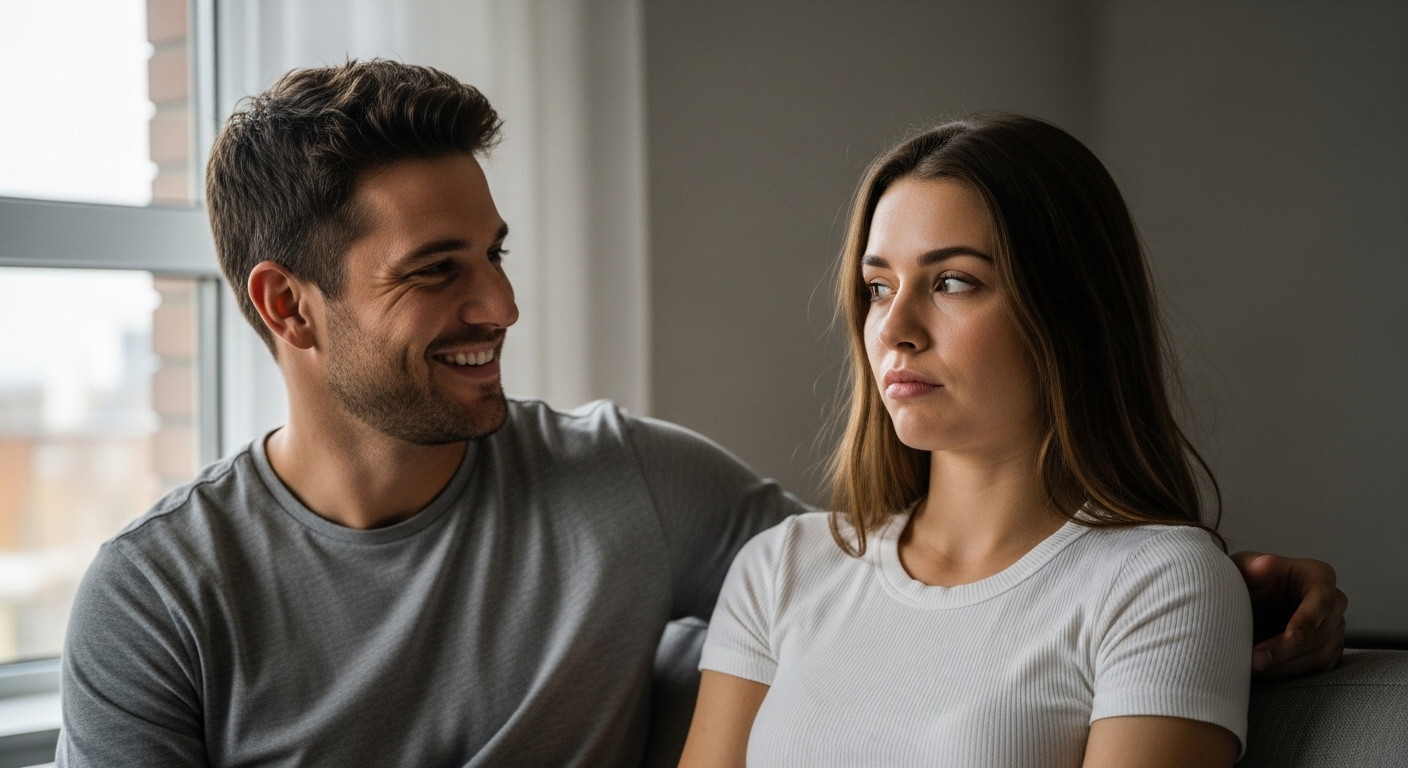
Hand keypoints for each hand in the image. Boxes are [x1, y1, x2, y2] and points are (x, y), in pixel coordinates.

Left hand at [1231, 551, 1347, 678]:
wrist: (1246, 602)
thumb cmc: (1247, 579)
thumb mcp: (1242, 568)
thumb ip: (1252, 566)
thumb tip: (1265, 564)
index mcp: (1318, 576)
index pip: (1322, 600)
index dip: (1307, 621)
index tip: (1290, 637)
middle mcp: (1334, 603)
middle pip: (1322, 633)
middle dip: (1287, 650)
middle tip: (1256, 660)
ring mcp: (1334, 629)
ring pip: (1321, 656)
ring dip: (1286, 666)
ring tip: (1253, 668)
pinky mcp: (1327, 651)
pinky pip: (1316, 669)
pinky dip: (1290, 673)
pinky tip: (1264, 673)